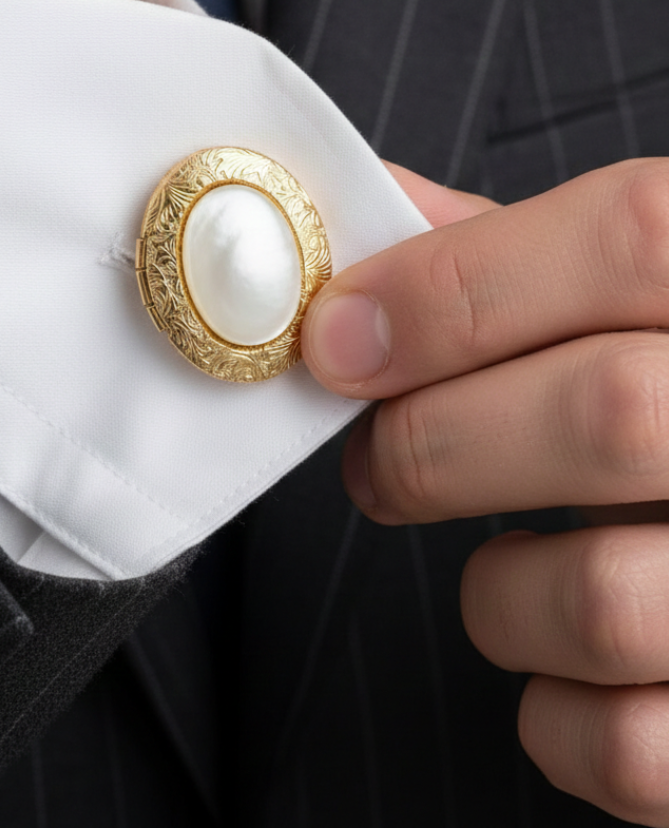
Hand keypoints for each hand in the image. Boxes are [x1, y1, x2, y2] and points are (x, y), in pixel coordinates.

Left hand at [302, 158, 668, 825]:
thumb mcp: (627, 293)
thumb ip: (503, 251)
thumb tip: (354, 224)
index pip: (632, 238)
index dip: (453, 288)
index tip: (336, 338)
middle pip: (604, 413)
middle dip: (435, 442)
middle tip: (379, 459)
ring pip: (602, 600)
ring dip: (494, 592)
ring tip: (498, 564)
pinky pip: (625, 744)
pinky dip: (551, 714)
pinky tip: (560, 662)